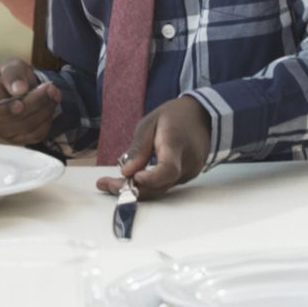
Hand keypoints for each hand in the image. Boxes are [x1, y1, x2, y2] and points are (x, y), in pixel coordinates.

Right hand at [0, 56, 60, 143]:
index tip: (20, 104)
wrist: (20, 87)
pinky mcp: (20, 139)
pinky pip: (36, 135)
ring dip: (45, 110)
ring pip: (27, 129)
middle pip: (13, 121)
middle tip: (50, 88)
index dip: (5, 110)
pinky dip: (47, 120)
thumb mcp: (11, 66)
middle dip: (35, 104)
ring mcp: (5, 133)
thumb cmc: (11, 76)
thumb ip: (13, 74)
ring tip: (53, 93)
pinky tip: (50, 105)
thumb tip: (19, 89)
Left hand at [95, 96, 210, 199]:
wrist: (202, 117)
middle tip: (105, 184)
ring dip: (136, 189)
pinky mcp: (187, 177)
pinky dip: (147, 185)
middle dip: (131, 189)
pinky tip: (131, 180)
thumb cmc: (174, 117)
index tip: (134, 177)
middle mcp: (187, 163)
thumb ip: (139, 148)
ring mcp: (189, 173)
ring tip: (110, 183)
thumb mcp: (150, 123)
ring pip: (161, 189)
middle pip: (160, 186)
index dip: (150, 178)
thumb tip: (125, 172)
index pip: (168, 169)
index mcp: (176, 143)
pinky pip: (165, 185)